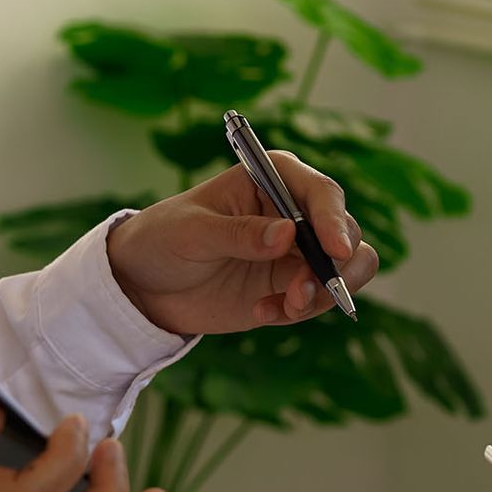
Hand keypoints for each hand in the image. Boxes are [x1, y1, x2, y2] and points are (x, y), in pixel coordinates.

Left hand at [106, 151, 379, 334]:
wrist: (145, 285)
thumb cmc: (163, 238)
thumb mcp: (192, 232)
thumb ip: (239, 233)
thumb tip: (287, 234)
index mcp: (274, 178)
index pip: (322, 193)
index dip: (335, 220)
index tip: (335, 251)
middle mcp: (295, 211)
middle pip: (346, 232)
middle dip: (333, 267)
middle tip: (301, 293)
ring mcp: (296, 251)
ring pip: (345, 269)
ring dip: (325, 293)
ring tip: (287, 307)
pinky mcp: (290, 285)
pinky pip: (319, 299)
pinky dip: (300, 310)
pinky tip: (262, 312)